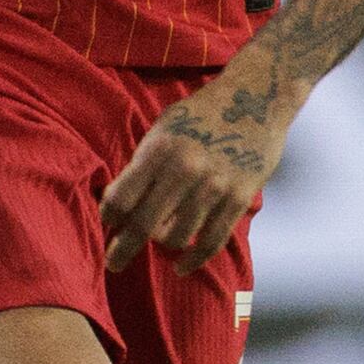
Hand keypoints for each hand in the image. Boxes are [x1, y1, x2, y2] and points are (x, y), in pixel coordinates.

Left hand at [102, 64, 290, 269]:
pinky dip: (193, 260)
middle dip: (122, 249)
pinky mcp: (238, 198)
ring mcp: (214, 186)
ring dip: (161, 245)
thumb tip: (118, 204)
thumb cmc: (200, 113)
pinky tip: (181, 266)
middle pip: (142, 224)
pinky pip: (210, 242)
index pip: (121, 198)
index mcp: (159, 150)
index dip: (108, 217)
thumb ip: (143, 164)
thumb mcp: (164, 128)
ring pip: (175, 238)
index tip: (106, 224)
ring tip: (157, 243)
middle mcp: (184, 170)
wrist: (257, 96)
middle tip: (113, 263)